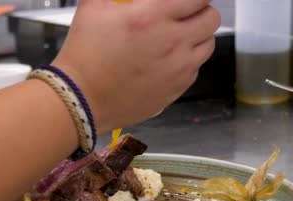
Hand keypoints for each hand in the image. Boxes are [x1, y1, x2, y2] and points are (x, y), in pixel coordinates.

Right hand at [53, 0, 220, 133]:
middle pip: (212, 18)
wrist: (81, 99)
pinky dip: (187, 61)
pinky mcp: (176, 89)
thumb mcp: (93, 6)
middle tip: (187, 13)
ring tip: (179, 37)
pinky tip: (168, 60)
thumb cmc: (84, 55)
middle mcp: (172, 43)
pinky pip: (195, 69)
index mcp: (152, 17)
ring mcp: (177, 69)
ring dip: (198, 36)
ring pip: (208, 45)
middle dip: (202, 11)